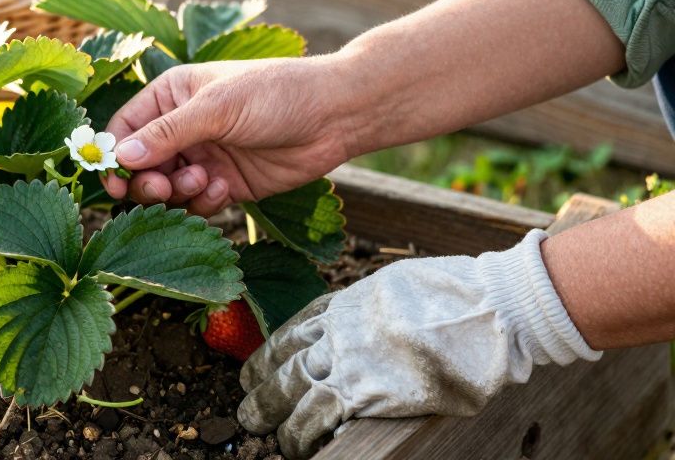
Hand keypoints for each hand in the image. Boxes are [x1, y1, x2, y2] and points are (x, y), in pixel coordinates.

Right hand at [103, 57, 355, 213]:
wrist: (335, 116)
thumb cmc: (275, 94)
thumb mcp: (216, 108)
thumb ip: (166, 134)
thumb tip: (119, 158)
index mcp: (171, 95)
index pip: (124, 128)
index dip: (114, 155)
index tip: (113, 181)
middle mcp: (182, 127)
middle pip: (140, 165)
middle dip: (147, 180)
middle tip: (162, 187)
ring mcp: (203, 156)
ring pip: (167, 189)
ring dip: (178, 191)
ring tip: (204, 180)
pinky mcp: (225, 184)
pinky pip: (197, 203)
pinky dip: (204, 202)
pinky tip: (224, 189)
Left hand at [235, 231, 600, 457]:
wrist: (487, 305)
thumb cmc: (459, 296)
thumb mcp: (398, 289)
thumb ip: (373, 312)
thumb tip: (373, 332)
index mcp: (346, 304)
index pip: (292, 331)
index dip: (271, 354)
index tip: (257, 369)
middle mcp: (337, 329)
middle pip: (282, 360)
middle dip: (260, 386)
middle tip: (246, 406)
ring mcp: (347, 358)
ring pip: (289, 389)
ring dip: (269, 412)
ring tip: (256, 427)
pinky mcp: (363, 390)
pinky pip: (316, 416)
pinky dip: (300, 435)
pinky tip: (295, 448)